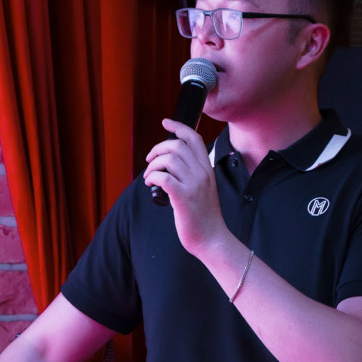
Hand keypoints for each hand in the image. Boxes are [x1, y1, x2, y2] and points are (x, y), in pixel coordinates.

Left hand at [144, 119, 226, 255]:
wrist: (212, 239)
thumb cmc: (204, 218)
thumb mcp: (203, 190)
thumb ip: (191, 176)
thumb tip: (169, 168)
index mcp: (207, 169)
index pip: (193, 138)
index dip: (177, 126)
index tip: (165, 122)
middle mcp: (202, 173)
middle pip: (177, 145)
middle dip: (158, 149)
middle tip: (149, 160)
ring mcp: (193, 185)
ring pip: (168, 159)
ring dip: (153, 164)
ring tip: (148, 176)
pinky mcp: (183, 197)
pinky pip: (163, 177)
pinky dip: (152, 176)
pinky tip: (149, 184)